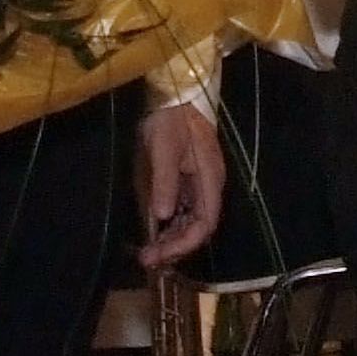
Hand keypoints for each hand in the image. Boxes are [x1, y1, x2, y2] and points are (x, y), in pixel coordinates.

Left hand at [137, 100, 225, 268]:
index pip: (205, 224)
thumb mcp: (164, 149)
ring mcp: (199, 184)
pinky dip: (170, 225)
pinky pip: (183, 210)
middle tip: (147, 259)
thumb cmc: (170, 120)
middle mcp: (209, 187)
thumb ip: (165, 182)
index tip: (161, 255)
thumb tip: (161, 216)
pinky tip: (153, 232)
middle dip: (175, 247)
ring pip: (190, 222)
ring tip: (148, 252)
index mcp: (209, 180)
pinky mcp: (188, 180)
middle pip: (198, 227)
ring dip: (172, 239)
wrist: (174, 96)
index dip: (185, 244)